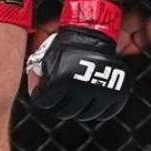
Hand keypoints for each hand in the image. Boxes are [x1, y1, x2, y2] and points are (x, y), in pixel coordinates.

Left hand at [26, 0, 127, 121]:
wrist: (92, 34)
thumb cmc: (67, 45)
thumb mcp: (47, 58)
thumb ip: (37, 75)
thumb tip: (34, 92)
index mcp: (62, 79)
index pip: (46, 104)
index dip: (43, 101)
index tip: (46, 96)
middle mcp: (83, 87)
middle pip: (65, 113)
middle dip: (60, 108)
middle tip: (61, 101)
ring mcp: (102, 91)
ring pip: (85, 116)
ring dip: (79, 111)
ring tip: (76, 101)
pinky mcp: (117, 93)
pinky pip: (106, 114)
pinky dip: (100, 112)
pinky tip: (92, 103)